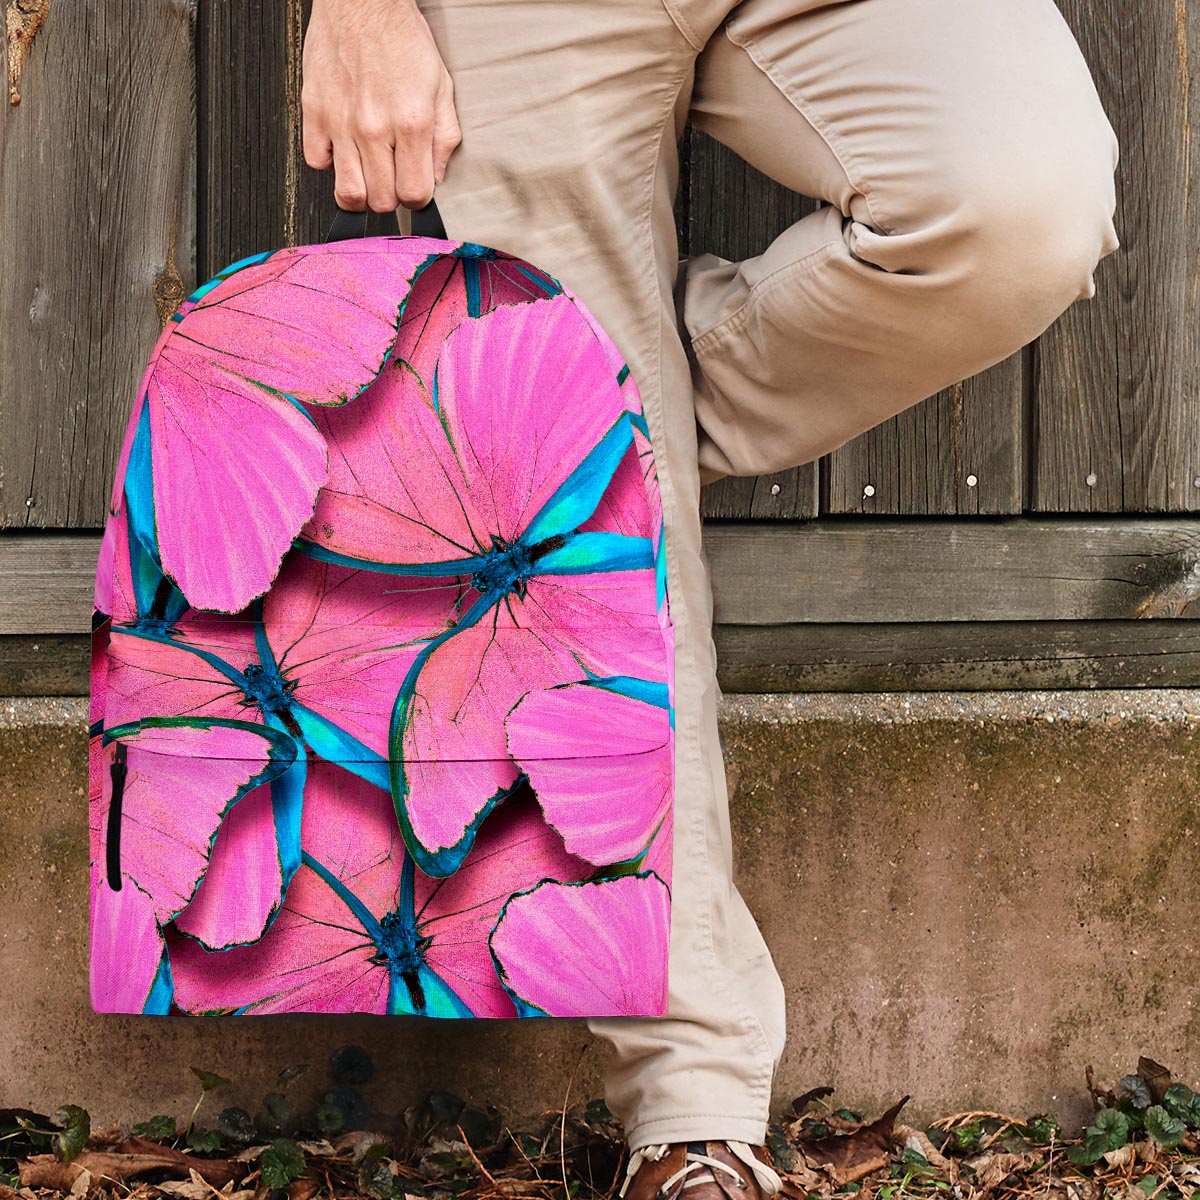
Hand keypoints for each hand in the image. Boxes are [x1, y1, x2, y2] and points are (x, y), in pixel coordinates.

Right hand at [301, 0, 461, 211]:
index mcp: (411, 123)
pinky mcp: (314, 111)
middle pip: (381, 201)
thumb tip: (437, 177)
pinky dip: (330, 163)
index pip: (414, 194)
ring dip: (361, 192)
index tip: (415, 188)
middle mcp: (374, 127)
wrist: (362, 1)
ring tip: (368, 175)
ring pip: (348, 192)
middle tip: (392, 178)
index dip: (417, 198)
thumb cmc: (401, 39)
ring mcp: (341, 122)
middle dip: (390, 197)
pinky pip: (316, 162)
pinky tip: (344, 149)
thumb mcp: (441, 87)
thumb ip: (444, 137)